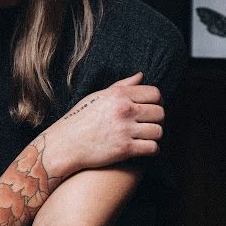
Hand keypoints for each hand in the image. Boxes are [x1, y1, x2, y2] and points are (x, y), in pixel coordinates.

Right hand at [39, 72, 163, 179]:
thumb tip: (141, 75)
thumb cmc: (81, 119)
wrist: (65, 144)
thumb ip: (122, 86)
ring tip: (147, 137)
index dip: (157, 102)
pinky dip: (152, 149)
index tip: (151, 109)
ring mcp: (125, 130)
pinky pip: (152, 147)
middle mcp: (124, 110)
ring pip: (158, 131)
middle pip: (159, 112)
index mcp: (119, 95)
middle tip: (149, 124)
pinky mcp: (125, 149)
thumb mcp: (99, 96)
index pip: (154, 94)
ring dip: (155, 135)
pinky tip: (146, 148)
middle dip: (157, 119)